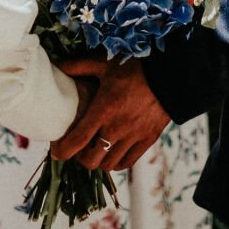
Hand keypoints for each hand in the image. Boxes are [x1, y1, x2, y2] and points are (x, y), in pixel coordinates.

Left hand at [49, 57, 170, 171]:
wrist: (172, 74)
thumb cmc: (135, 68)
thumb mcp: (105, 64)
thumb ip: (79, 66)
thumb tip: (56, 65)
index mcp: (103, 110)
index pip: (76, 141)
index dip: (62, 151)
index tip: (56, 150)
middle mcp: (117, 128)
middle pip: (90, 161)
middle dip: (79, 158)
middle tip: (78, 148)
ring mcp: (133, 136)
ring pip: (108, 165)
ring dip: (98, 161)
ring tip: (95, 150)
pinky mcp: (147, 140)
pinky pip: (127, 163)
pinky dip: (116, 163)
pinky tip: (113, 153)